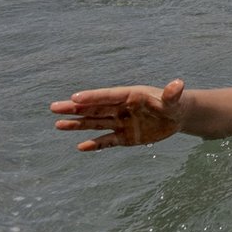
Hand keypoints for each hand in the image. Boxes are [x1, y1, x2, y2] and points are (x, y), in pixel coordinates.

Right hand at [52, 79, 186, 149]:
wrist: (177, 116)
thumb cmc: (175, 103)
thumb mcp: (175, 100)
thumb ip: (172, 94)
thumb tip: (178, 84)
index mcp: (131, 95)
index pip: (109, 96)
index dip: (93, 97)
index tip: (74, 97)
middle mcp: (122, 108)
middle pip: (95, 108)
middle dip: (75, 109)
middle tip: (54, 108)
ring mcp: (121, 122)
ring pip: (96, 123)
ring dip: (78, 124)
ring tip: (59, 124)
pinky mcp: (124, 137)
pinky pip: (107, 141)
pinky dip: (95, 144)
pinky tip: (81, 147)